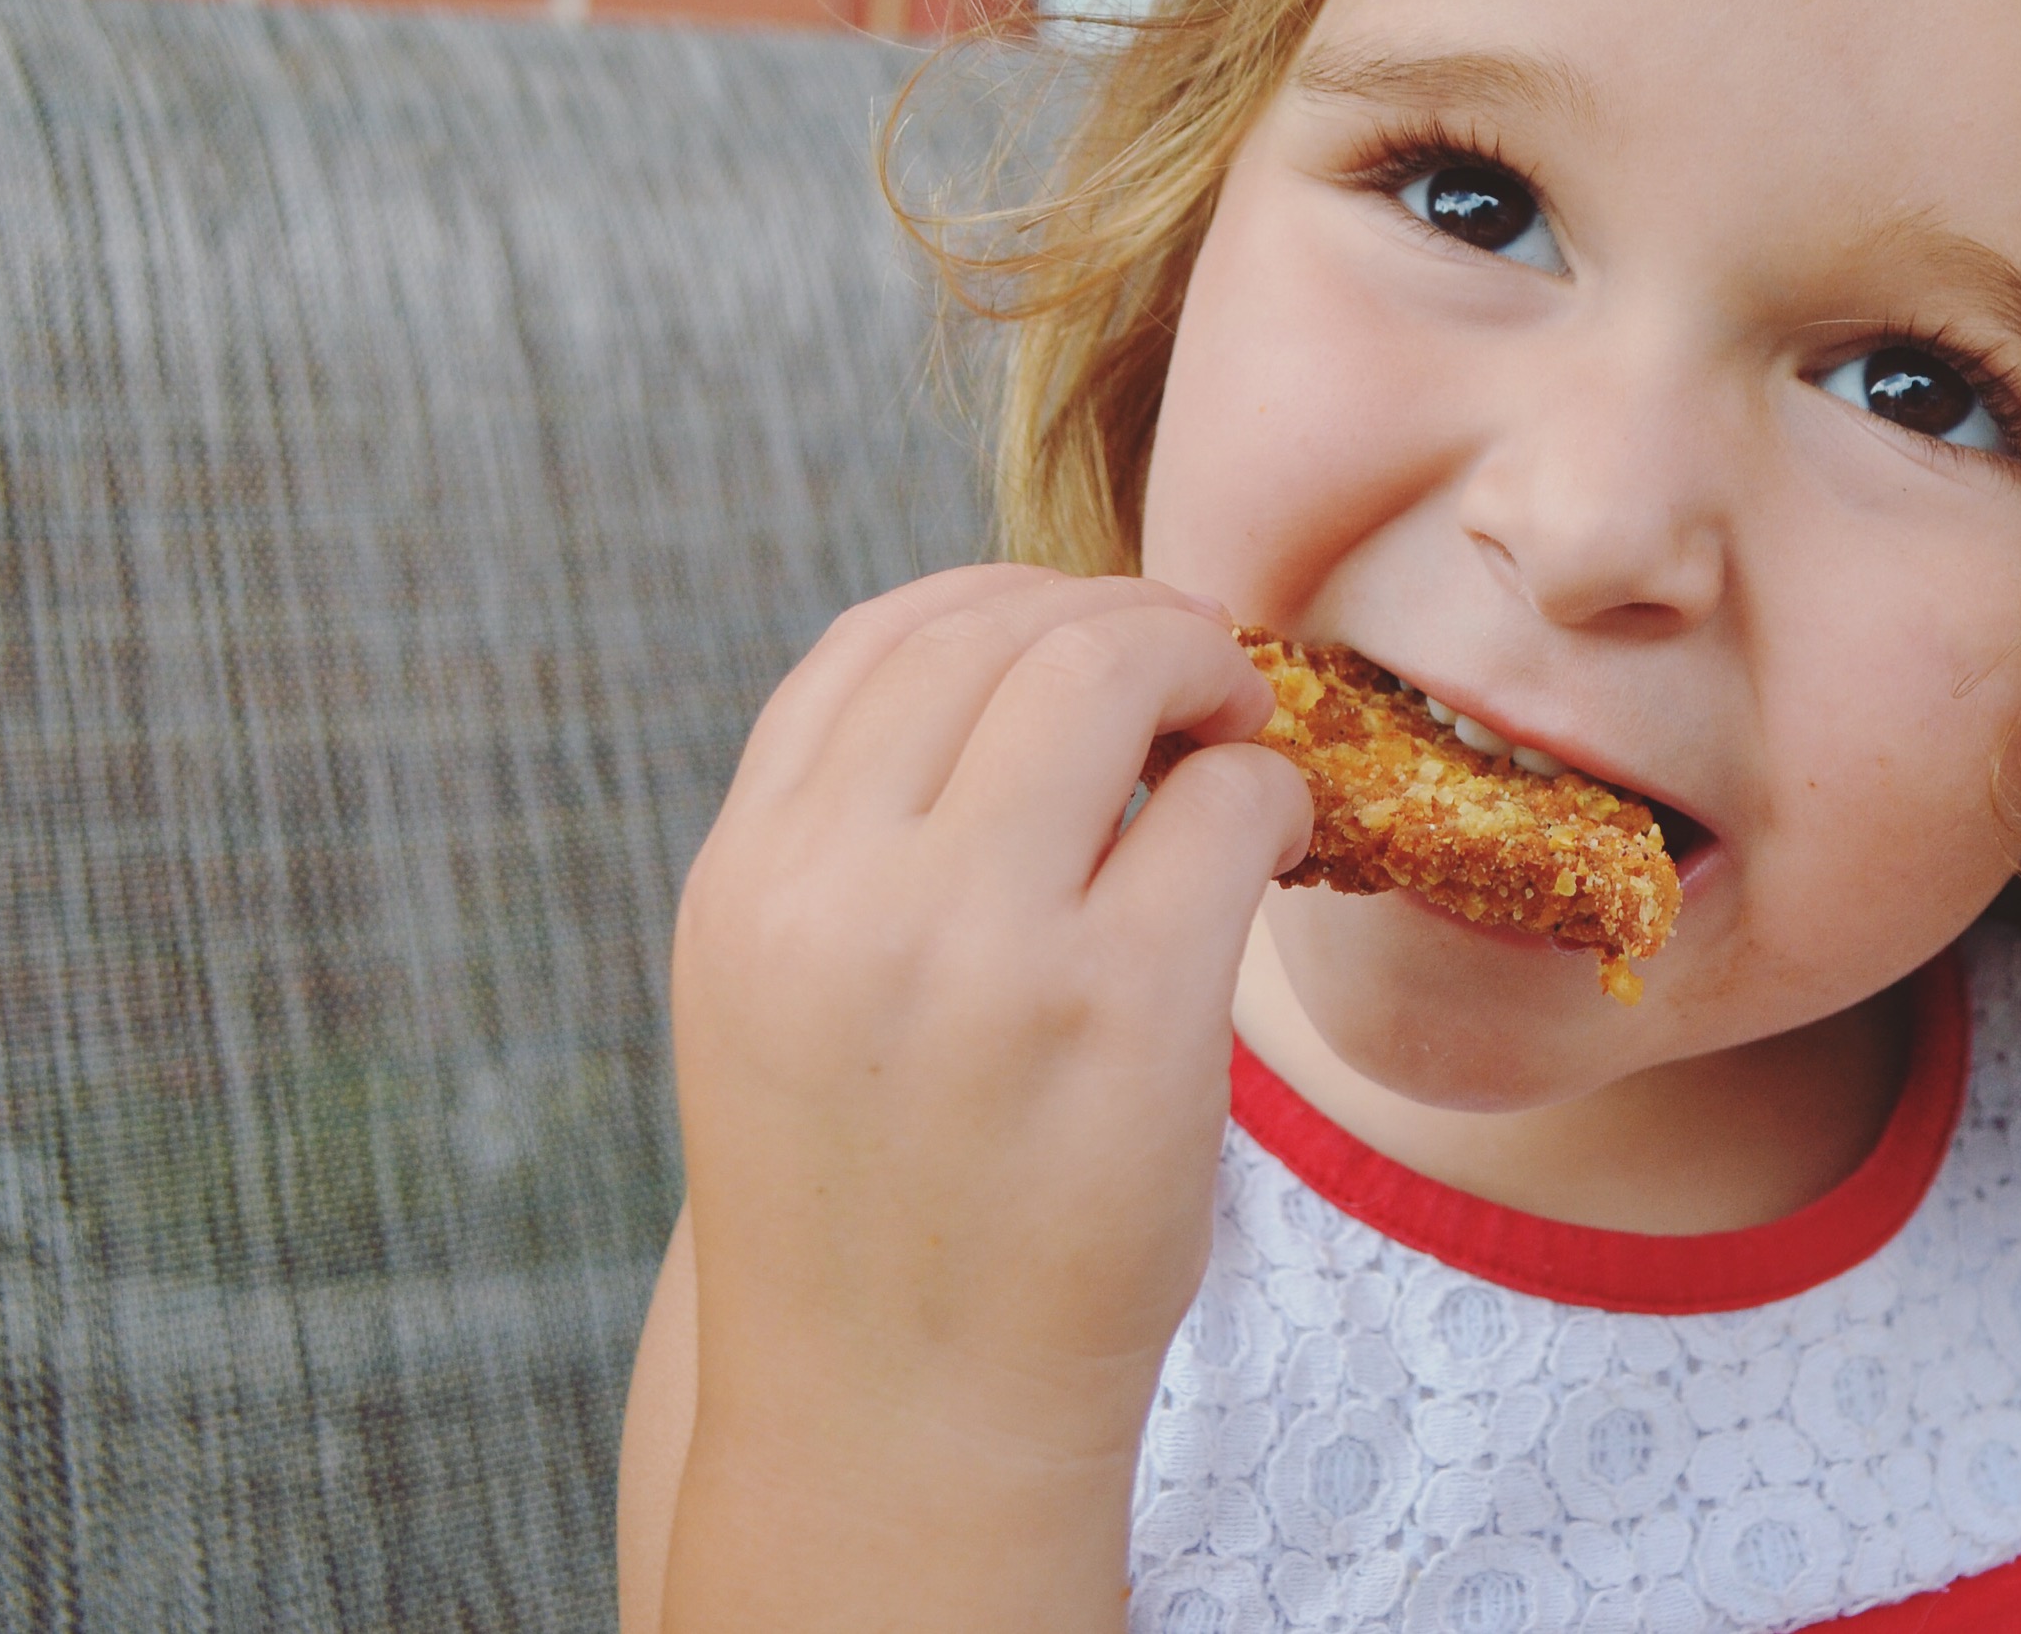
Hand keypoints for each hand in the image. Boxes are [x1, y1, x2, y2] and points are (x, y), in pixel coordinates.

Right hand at [654, 565, 1308, 1628]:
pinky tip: (1270, 848)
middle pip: (1007, 631)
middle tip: (1201, 679)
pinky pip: (1228, 809)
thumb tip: (1025, 648)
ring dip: (1206, 676)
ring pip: (1114, 674)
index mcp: (748, 877)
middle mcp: (840, 895)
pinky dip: (1272, 795)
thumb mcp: (785, 988)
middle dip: (1129, 622)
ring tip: (1237, 741)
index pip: (877, 638)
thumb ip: (855, 829)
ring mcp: (980, 950)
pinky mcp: (1121, 1015)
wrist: (902, 1418)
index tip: (1087, 636)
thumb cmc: (870, 1191)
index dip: (1009, 602)